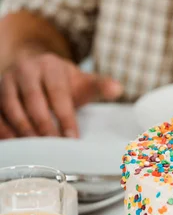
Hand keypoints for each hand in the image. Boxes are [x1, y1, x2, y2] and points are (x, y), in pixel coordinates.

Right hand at [0, 53, 122, 138]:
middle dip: (44, 126)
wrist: (36, 68)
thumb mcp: (83, 80)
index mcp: (50, 66)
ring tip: (36, 149)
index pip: (58, 93)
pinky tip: (16, 145)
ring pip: (10, 107)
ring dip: (23, 130)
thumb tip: (118, 89)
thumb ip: (100, 86)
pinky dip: (4, 130)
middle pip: (33, 100)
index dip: (65, 117)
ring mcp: (6, 82)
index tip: (72, 138)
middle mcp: (25, 71)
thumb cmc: (63, 81)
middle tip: (54, 146)